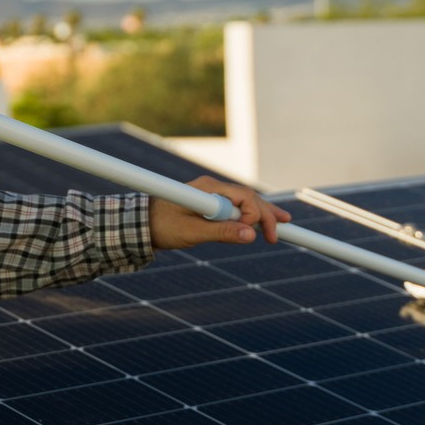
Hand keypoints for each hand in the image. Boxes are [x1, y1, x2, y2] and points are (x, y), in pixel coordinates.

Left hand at [149, 177, 291, 250]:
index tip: (260, 235)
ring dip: (262, 213)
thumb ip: (221, 233)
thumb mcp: (191, 233)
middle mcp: (212, 188)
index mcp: (207, 189)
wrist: (139, 224)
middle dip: (266, 214)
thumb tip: (250, 235)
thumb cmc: (160, 227)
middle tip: (281, 233)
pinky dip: (249, 216)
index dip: (257, 215)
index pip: (243, 196)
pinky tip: (261, 224)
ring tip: (284, 223)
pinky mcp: (209, 205)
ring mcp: (211, 195)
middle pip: (248, 198)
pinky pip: (234, 208)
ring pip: (244, 202)